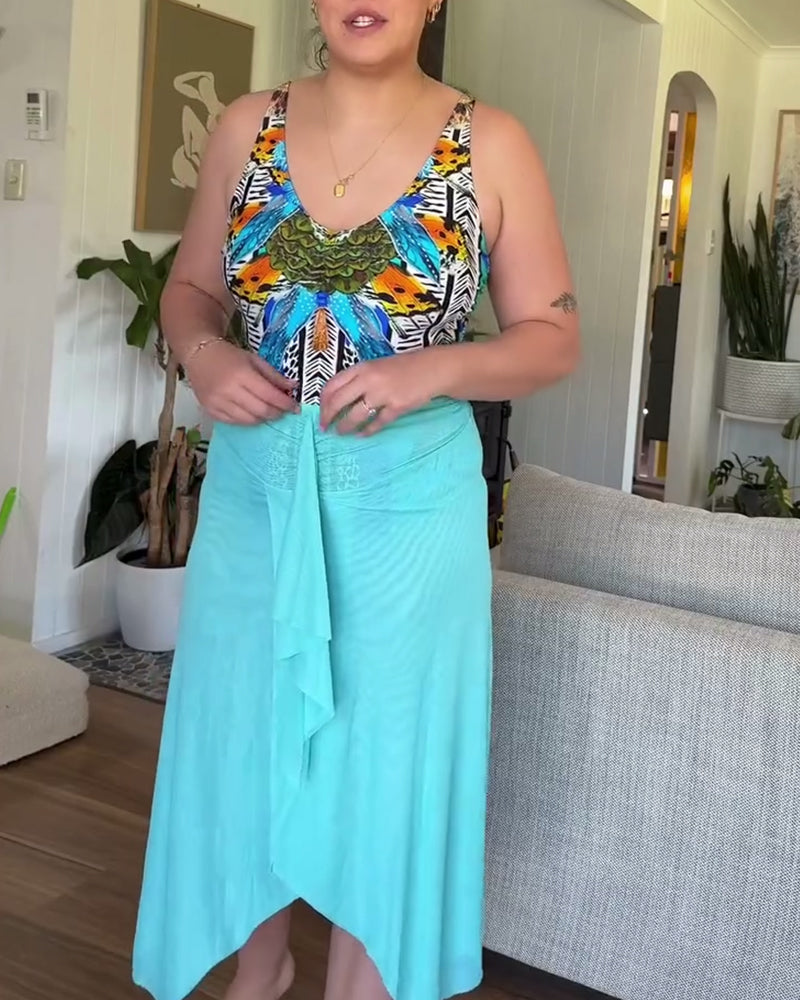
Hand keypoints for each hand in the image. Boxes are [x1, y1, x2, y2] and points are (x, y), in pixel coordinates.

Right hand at [185, 341, 298, 424]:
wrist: (198, 355)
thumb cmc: (229, 356)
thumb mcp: (254, 360)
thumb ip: (274, 375)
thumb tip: (293, 387)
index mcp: (242, 374)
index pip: (269, 395)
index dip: (285, 403)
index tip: (295, 407)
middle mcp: (229, 391)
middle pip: (261, 411)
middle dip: (277, 413)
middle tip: (284, 410)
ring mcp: (218, 403)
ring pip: (249, 420)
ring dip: (264, 418)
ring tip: (269, 411)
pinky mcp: (210, 411)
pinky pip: (235, 423)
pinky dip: (248, 420)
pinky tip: (253, 413)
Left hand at [319, 351, 446, 434]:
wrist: (432, 369)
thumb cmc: (403, 367)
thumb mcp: (377, 366)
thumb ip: (358, 378)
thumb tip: (338, 398)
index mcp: (362, 368)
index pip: (332, 385)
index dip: (323, 402)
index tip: (321, 412)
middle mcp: (369, 379)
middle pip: (339, 401)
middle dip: (328, 417)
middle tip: (325, 427)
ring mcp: (383, 394)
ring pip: (355, 415)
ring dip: (345, 427)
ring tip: (341, 433)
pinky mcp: (397, 406)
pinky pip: (377, 423)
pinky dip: (367, 431)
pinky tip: (363, 434)